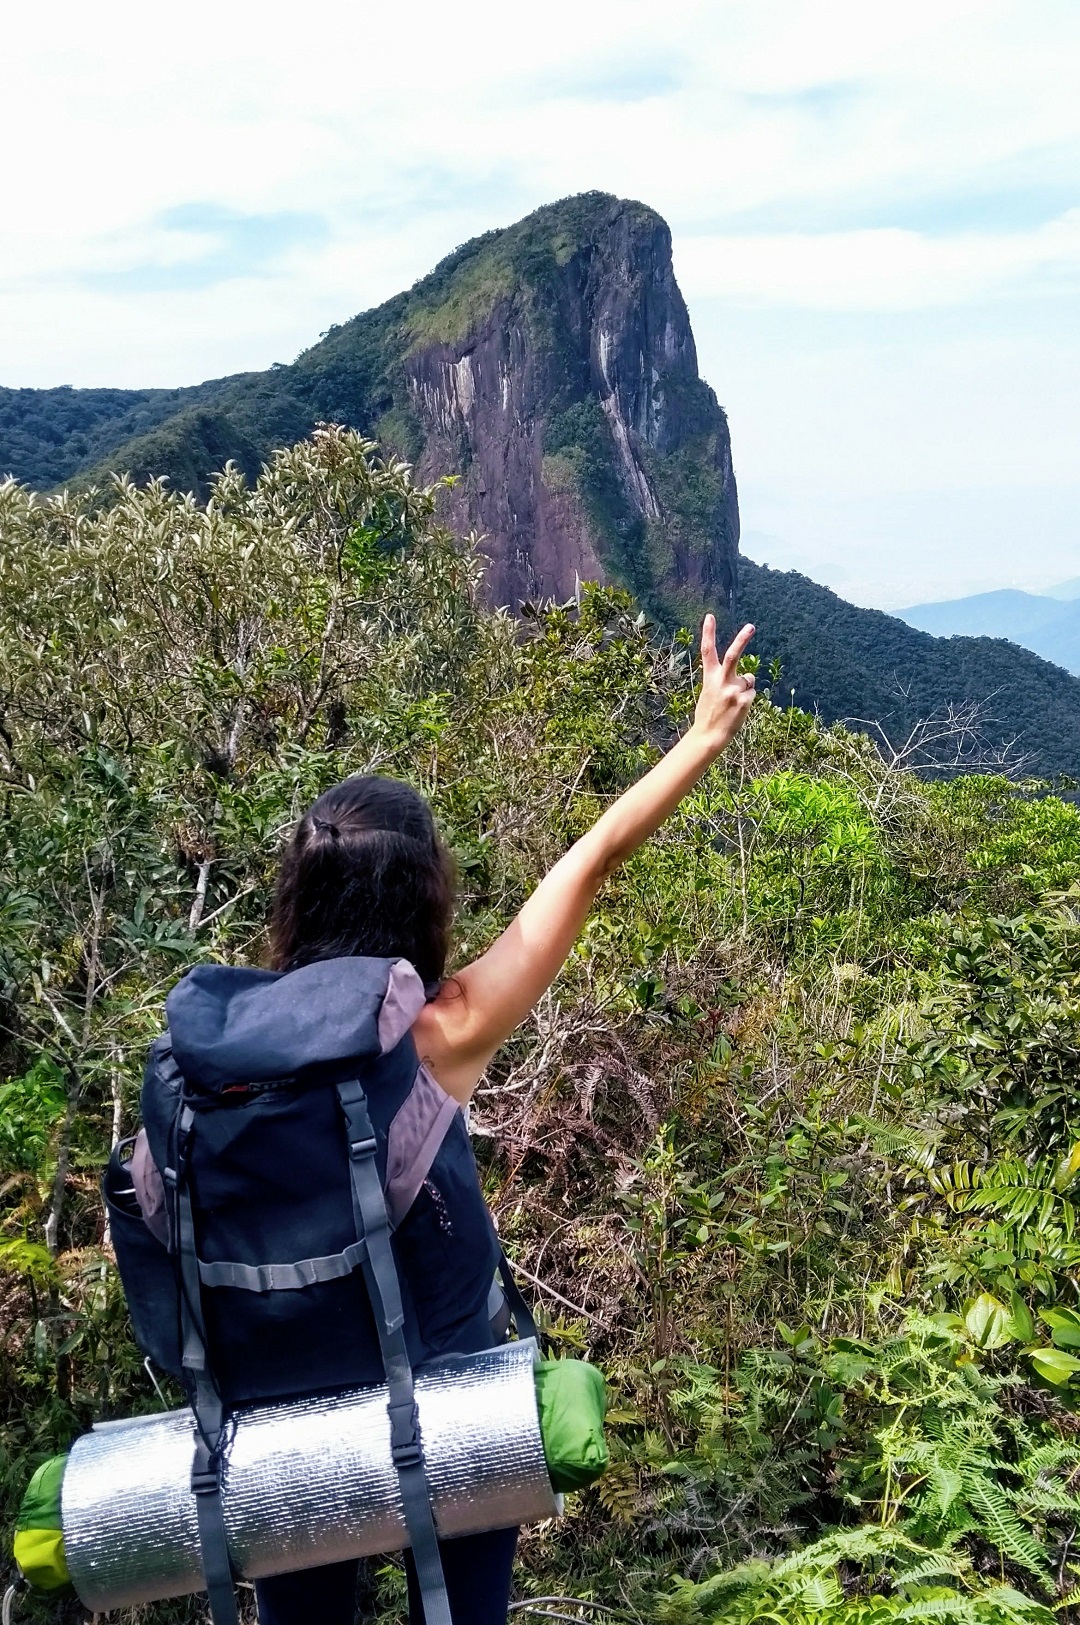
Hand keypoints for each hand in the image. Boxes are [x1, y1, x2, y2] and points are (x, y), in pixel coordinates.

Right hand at [692, 616, 755, 754]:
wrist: (709, 736)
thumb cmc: (709, 714)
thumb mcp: (710, 693)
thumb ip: (724, 680)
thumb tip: (748, 676)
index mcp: (710, 677)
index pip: (707, 651)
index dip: (708, 633)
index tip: (710, 617)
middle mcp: (722, 681)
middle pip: (733, 655)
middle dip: (742, 639)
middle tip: (751, 626)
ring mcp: (733, 690)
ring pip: (748, 679)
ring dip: (744, 688)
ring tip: (732, 703)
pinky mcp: (744, 700)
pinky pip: (751, 693)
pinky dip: (747, 699)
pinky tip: (737, 709)